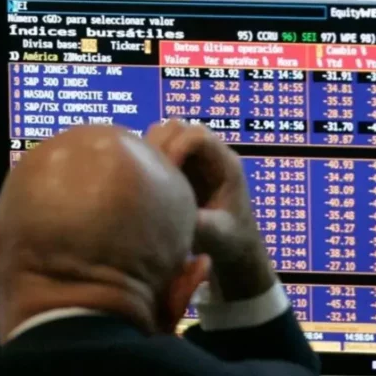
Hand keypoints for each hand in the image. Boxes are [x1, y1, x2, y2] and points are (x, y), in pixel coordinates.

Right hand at [145, 120, 276, 300]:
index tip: (164, 177)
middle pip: (177, 127)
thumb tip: (169, 215)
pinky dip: (143, 160)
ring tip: (143, 180)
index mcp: (225, 164)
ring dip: (148, 151)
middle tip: (147, 176)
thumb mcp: (217, 236)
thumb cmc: (231, 240)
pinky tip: (141, 184)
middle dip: (158, 146)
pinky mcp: (177, 167)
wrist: (234, 248)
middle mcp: (208, 154)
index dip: (176, 149)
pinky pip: (154, 151)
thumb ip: (198, 224)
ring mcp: (191, 159)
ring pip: (162, 134)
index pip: (197, 136)